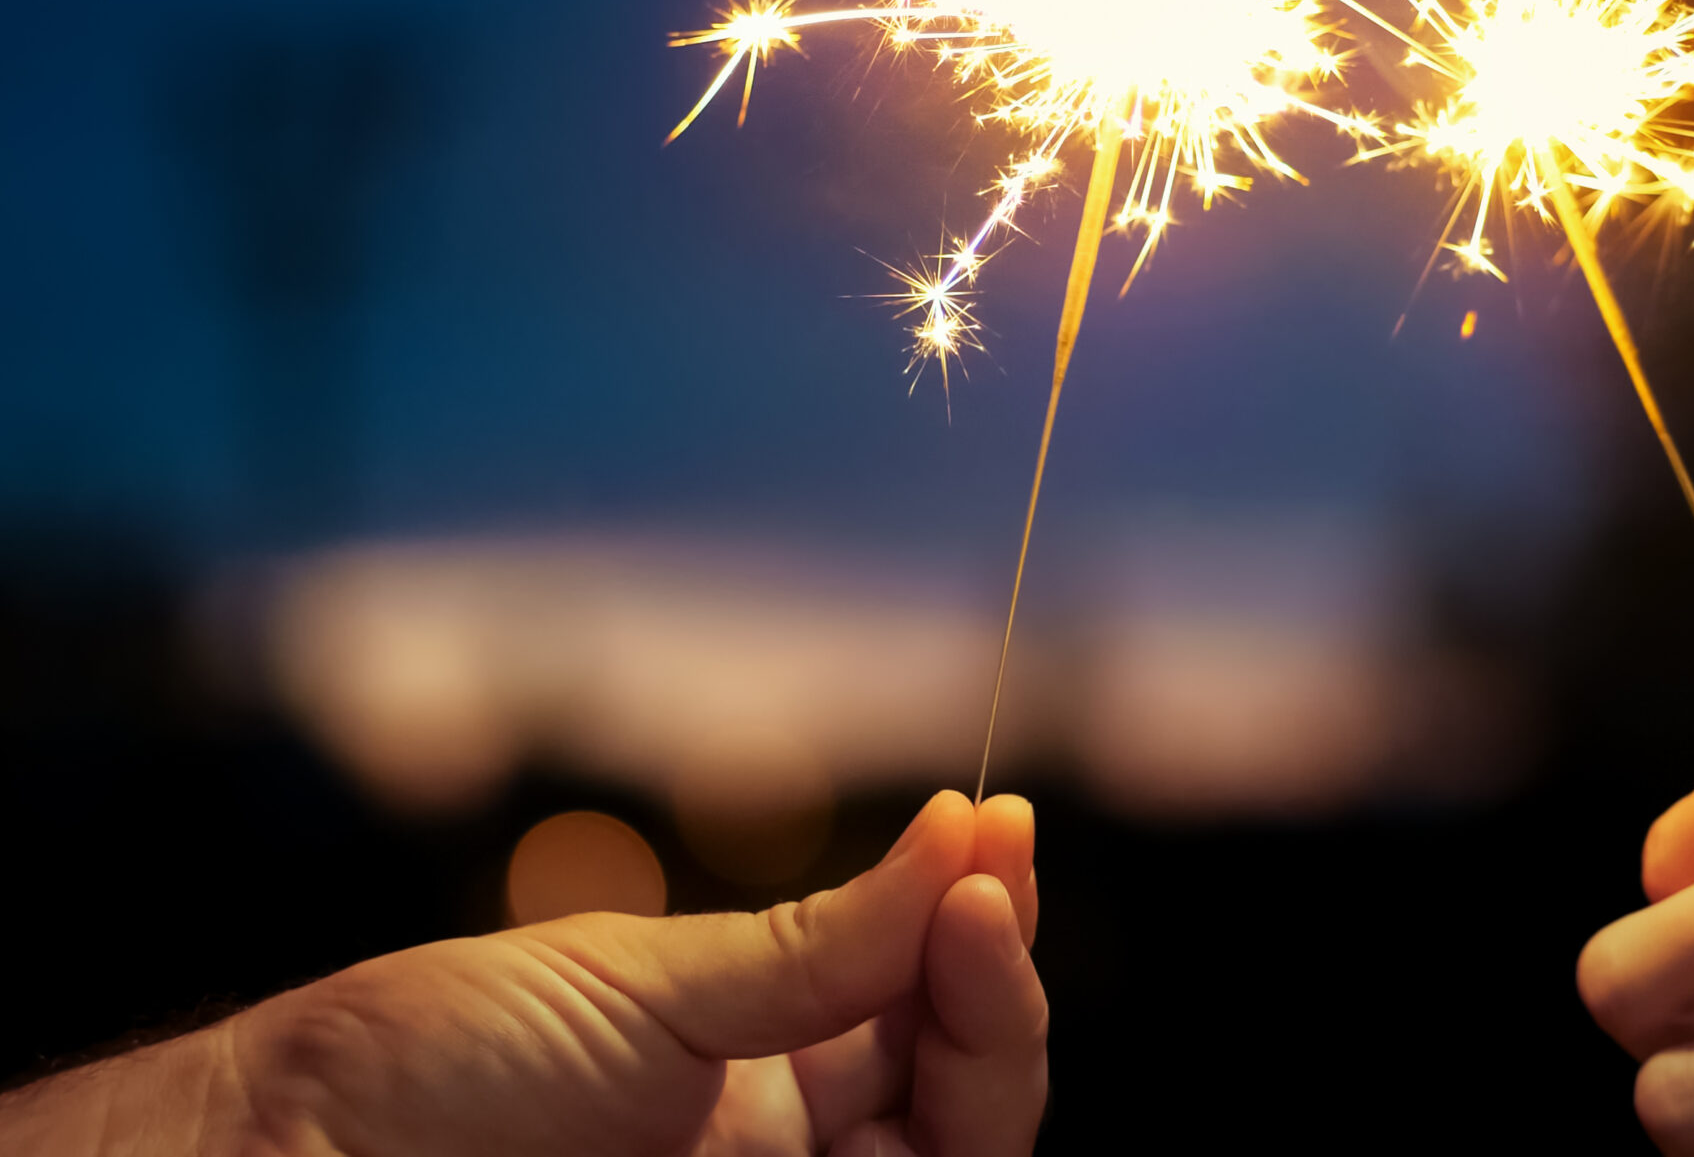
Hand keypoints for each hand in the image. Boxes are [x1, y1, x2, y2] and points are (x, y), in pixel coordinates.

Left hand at [0, 790, 1046, 1156]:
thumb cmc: (433, 1065)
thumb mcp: (643, 982)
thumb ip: (818, 942)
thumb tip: (964, 830)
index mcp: (772, 1078)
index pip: (926, 1016)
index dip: (977, 936)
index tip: (1000, 833)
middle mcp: (794, 1156)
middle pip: (967, 1104)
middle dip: (996, 994)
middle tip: (987, 902)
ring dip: (987, 1055)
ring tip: (965, 941)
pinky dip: (925, 1155)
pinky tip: (916, 1085)